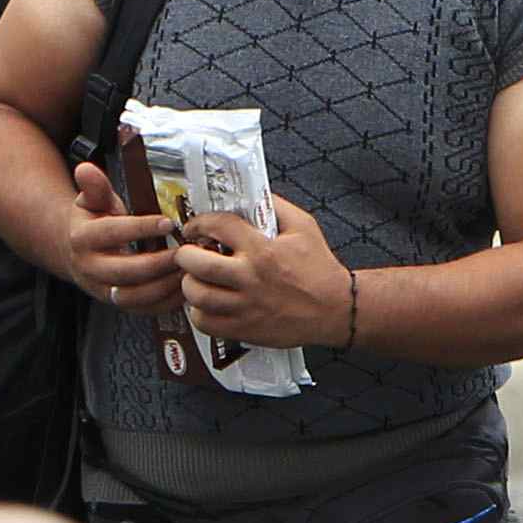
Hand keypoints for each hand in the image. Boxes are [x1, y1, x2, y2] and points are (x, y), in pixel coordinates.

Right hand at [63, 160, 181, 312]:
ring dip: (166, 285)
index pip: (112, 233)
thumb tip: (85, 169)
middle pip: (126, 271)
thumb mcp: (92, 202)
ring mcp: (104, 290)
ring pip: (136, 296)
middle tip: (186, 252)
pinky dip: (168, 301)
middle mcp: (91, 268)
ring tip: (189, 268)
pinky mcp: (120, 304)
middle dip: (159, 263)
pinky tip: (186, 285)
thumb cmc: (93, 224)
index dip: (140, 228)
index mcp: (83, 239)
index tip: (167, 222)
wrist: (77, 254)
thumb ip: (94, 187)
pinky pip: (145, 309)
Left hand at [174, 191, 350, 350]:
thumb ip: (276, 207)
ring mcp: (245, 306)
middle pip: (195, 263)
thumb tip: (253, 193)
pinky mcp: (244, 328)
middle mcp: (250, 278)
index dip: (199, 222)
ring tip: (199, 280)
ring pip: (196, 294)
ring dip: (191, 284)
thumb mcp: (304, 227)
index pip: (217, 226)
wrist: (336, 309)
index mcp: (263, 250)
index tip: (196, 227)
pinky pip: (204, 322)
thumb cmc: (320, 269)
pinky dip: (200, 312)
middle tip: (190, 254)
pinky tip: (210, 304)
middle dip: (185, 254)